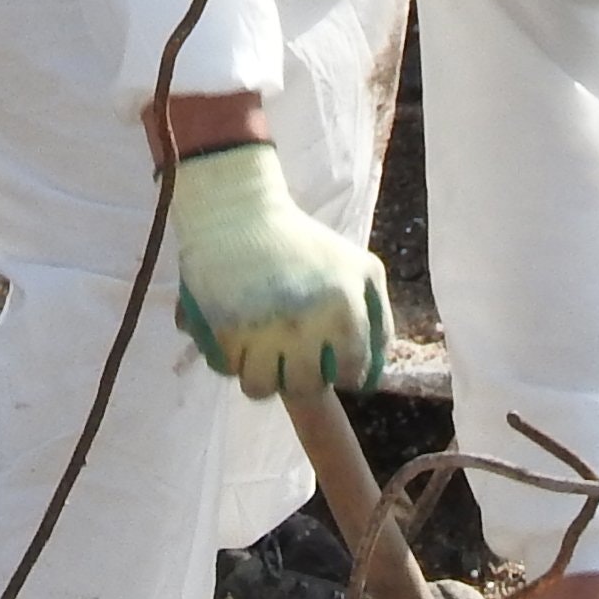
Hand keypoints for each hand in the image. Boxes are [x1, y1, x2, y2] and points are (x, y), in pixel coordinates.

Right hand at [167, 140, 388, 397]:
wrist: (239, 210)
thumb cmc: (304, 239)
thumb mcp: (361, 267)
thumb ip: (378, 316)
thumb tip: (374, 370)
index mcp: (343, 311)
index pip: (351, 372)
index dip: (342, 370)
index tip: (331, 357)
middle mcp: (304, 328)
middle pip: (305, 388)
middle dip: (301, 377)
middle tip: (293, 357)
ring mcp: (260, 332)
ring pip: (259, 388)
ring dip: (261, 375)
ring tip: (261, 354)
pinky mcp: (220, 330)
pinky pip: (225, 368)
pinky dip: (229, 359)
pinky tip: (236, 338)